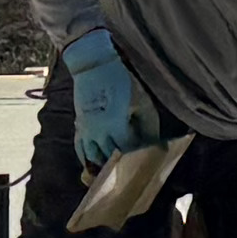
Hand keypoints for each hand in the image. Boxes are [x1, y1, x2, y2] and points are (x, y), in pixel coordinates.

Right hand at [61, 27, 145, 166]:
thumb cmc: (120, 80)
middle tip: (136, 171)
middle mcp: (98, 133)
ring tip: (117, 172)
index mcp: (115, 126)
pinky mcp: (78, 127)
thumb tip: (158, 146)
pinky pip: (80, 151)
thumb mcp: (142, 101)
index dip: (139, 159)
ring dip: (105, 166)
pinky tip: (95, 166)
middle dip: (124, 166)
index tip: (149, 162)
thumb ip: (149, 127)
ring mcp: (85, 132)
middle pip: (111, 160)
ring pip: (94, 159)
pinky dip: (88, 160)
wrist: (92, 65)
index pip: (128, 152)